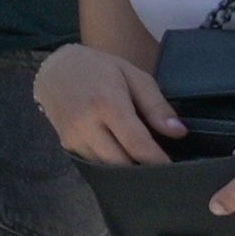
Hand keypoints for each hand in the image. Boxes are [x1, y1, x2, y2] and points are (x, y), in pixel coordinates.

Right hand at [34, 41, 178, 170]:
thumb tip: (178, 132)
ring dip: (125, 167)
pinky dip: (109, 162)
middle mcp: (86, 124)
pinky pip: (94, 162)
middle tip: (160, 165)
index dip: (157, 160)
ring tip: (141, 159)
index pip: (136, 144)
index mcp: (107, 104)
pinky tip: (120, 152)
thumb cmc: (99, 68)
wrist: (55, 67)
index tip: (174, 167)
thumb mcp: (134, 77)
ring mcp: (72, 136)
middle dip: (142, 168)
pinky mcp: (65, 144)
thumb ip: (156, 106)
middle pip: (121, 162)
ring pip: (106, 167)